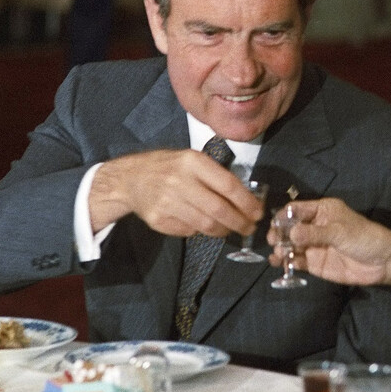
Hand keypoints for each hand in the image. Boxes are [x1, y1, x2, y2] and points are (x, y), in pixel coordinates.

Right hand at [89, 149, 261, 237]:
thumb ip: (216, 176)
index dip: (247, 202)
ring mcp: (167, 202)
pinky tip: (203, 224)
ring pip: (206, 225)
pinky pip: (189, 231)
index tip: (259, 212)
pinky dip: (200, 231)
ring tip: (231, 229)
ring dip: (224, 230)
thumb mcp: (192, 160)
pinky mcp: (158, 220)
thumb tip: (248, 200)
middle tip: (250, 228)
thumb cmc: (169, 167)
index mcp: (192, 162)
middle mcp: (179, 181)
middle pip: (219, 210)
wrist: (131, 178)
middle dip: (240, 222)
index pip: (228, 185)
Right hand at [267, 198, 390, 287]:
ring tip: (278, 254)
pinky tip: (282, 263)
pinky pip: (297, 261)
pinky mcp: (316, 263)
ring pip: (291, 245)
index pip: (296, 209)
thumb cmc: (365, 238)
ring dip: (281, 249)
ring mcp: (314, 246)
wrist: (383, 262)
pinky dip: (288, 262)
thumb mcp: (340, 232)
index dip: (284, 216)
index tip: (274, 224)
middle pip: (290, 228)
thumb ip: (315, 233)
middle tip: (274, 241)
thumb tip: (291, 233)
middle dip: (280, 234)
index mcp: (322, 211)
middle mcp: (315, 227)